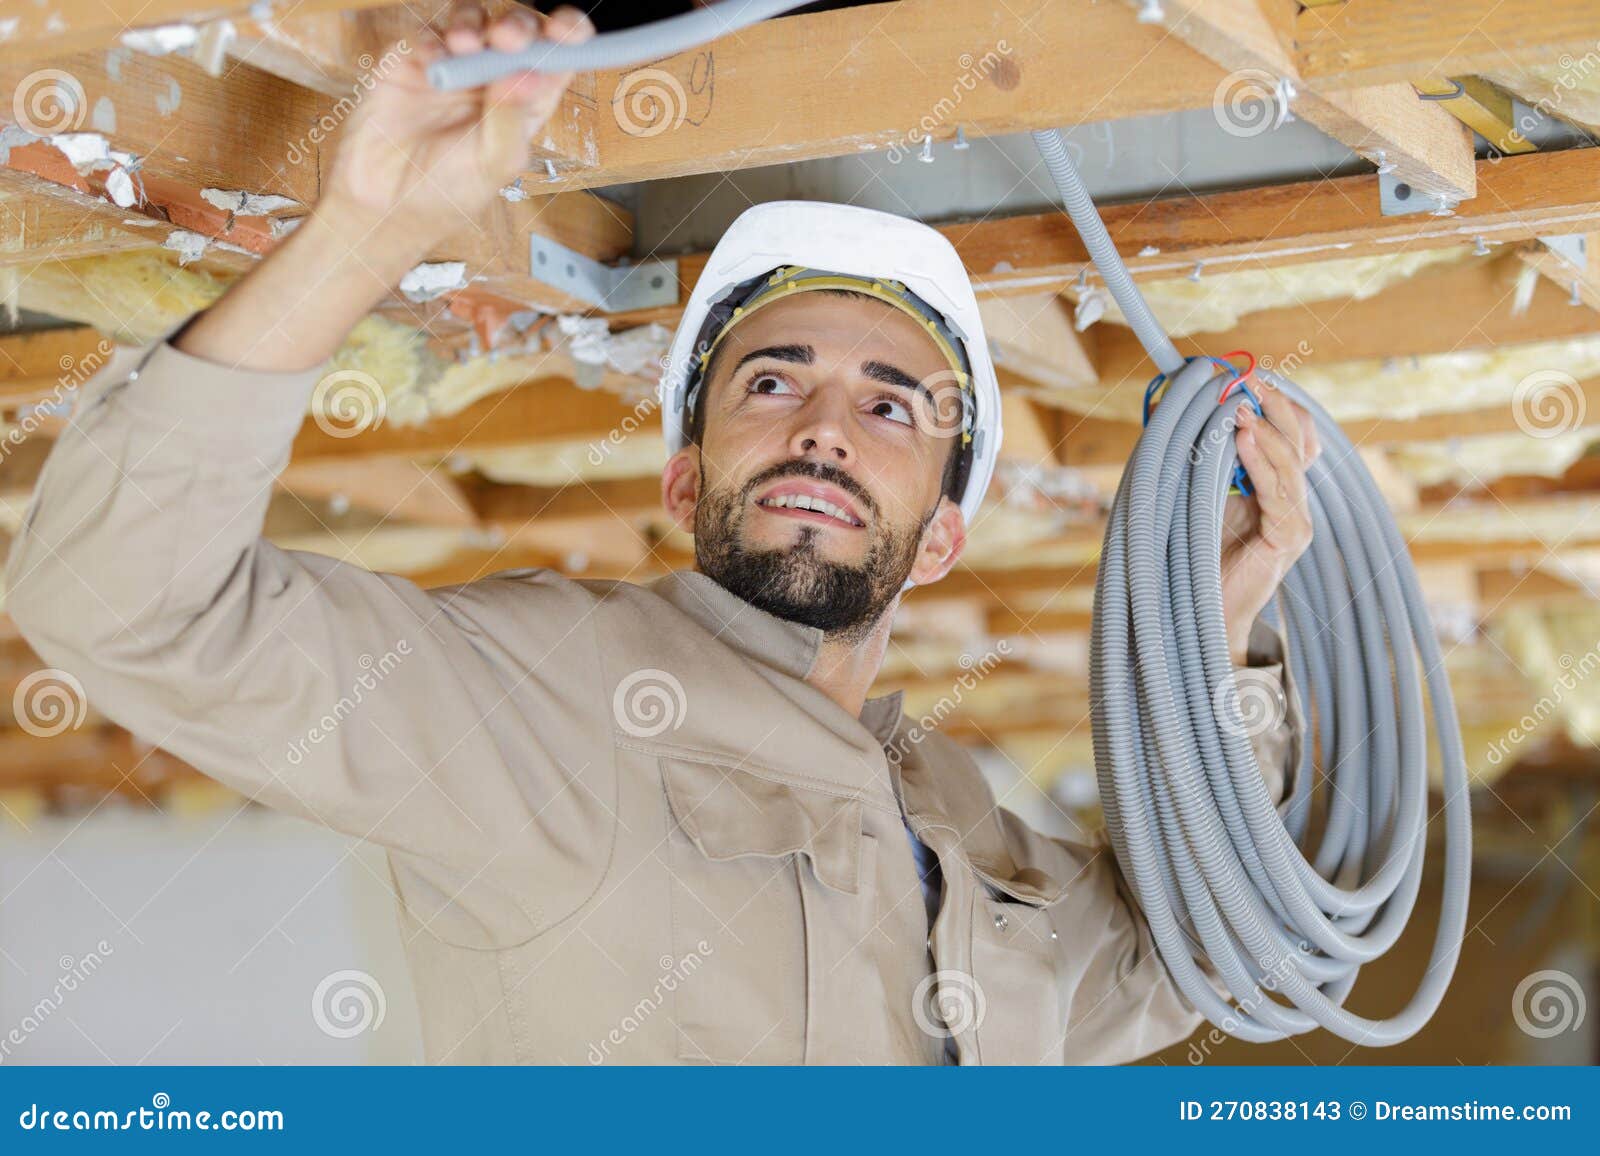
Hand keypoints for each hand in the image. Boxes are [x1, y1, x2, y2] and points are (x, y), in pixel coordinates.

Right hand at [319, 3, 594, 248]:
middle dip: (518, 25)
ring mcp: (454, 66)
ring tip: (465, 44)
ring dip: (473, 23)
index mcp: (526, 101)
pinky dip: (433, 39)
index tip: (570, 30)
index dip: (568, 36)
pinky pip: (428, 33)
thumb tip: (528, 75)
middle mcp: (494, 78)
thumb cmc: (450, 190)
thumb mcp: (493, 164)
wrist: (389, 202)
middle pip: (517, 29)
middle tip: (508, 38)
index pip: (557, 58)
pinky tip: (432, 60)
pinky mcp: (414, 61)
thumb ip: (511, 120)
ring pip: (473, 20)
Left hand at [1220, 382, 1320, 664]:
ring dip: (1265, 430)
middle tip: (1249, 381)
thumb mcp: (1199, 495)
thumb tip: (1173, 408)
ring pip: (1290, 463)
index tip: (1249, 378)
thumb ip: (1200, 459)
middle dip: (1274, 407)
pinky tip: (1244, 440)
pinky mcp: (1289, 538)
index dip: (1277, 405)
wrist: (1204, 610)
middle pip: (1298, 441)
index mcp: (1280, 488)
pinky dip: (1261, 462)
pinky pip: (1278, 492)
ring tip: (1242, 406)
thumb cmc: (1198, 554)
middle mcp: (1295, 501)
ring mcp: (1297, 520)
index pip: (1294, 435)